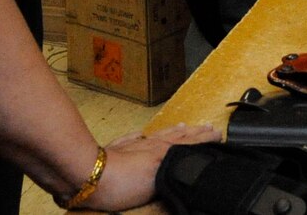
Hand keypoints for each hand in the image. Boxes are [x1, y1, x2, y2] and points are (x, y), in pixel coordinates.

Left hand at [87, 122, 219, 210]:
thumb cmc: (122, 181)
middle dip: (194, 132)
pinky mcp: (118, 149)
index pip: (189, 141)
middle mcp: (151, 144)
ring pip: (160, 135)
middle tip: (208, 127)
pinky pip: (135, 137)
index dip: (204, 137)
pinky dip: (145, 135)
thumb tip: (191, 150)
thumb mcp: (157, 175)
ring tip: (185, 126)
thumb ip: (174, 163)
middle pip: (177, 135)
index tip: (217, 132)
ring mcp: (134, 145)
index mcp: (162, 150)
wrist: (89, 174)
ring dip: (175, 131)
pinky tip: (143, 133)